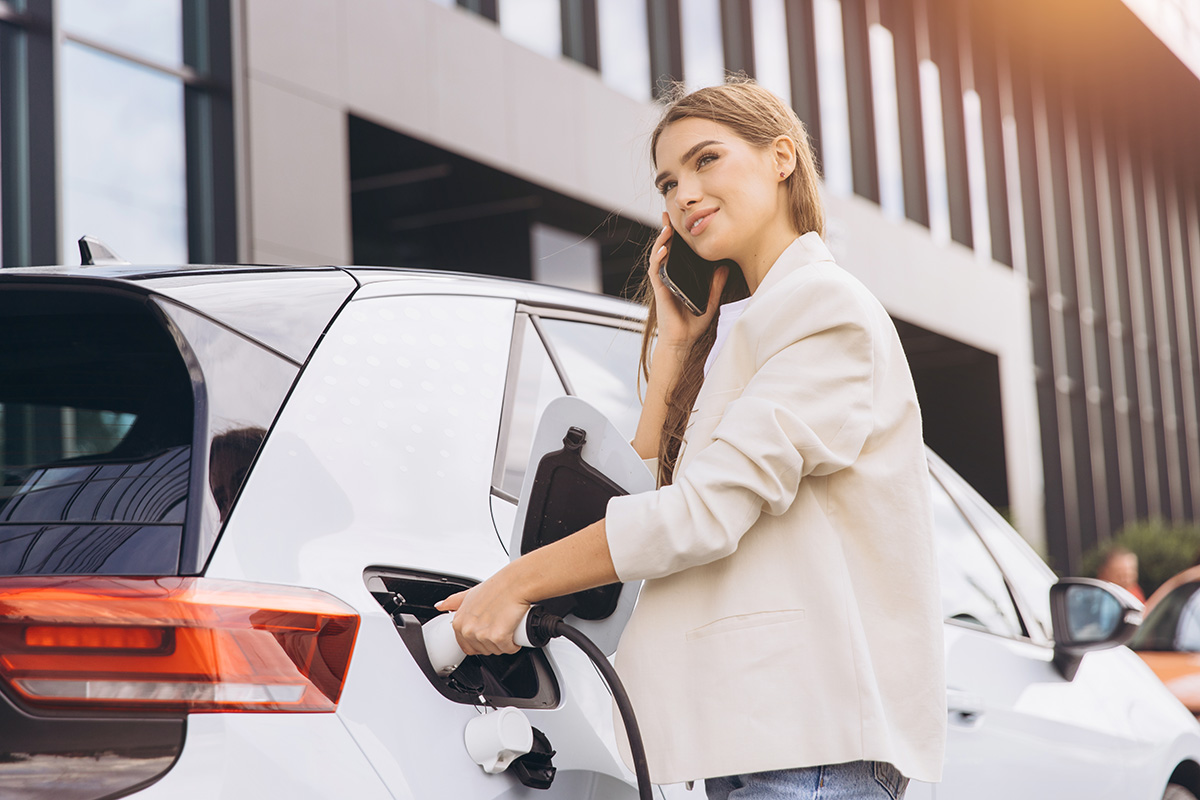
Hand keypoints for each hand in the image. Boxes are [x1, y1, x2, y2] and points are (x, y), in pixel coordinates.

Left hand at [435, 572, 529, 655]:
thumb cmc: (497, 587)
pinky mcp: (498, 637)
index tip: (488, 632)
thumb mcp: (470, 593)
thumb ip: (454, 601)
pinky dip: (513, 645)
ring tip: (508, 626)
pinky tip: (514, 632)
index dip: (480, 641)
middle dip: (493, 642)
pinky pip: (508, 649)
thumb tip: (440, 605)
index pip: (466, 647)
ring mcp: (482, 635)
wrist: (516, 584)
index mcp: (459, 622)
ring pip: (495, 651)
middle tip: (500, 625)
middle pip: (482, 650)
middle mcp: (468, 630)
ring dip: (504, 643)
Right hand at [649, 211, 727, 352]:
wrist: (682, 341)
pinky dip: (658, 258)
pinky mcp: (659, 290)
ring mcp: (663, 282)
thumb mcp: (710, 301)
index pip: (677, 253)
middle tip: (668, 215)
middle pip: (665, 249)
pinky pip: (656, 271)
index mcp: (680, 277)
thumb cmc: (693, 324)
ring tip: (666, 228)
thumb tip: (725, 267)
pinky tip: (663, 249)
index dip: (678, 237)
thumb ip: (716, 285)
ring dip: (661, 241)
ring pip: (658, 256)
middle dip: (665, 231)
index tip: (681, 222)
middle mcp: (669, 277)